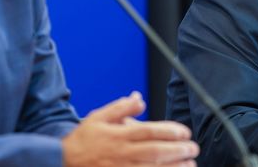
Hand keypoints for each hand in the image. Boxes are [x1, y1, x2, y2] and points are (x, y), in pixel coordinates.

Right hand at [62, 92, 198, 166]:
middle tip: (193, 148)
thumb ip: (121, 107)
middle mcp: (122, 153)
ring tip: (190, 164)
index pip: (149, 131)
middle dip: (177, 150)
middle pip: (155, 152)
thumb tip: (139, 98)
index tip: (184, 132)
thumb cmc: (84, 139)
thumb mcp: (99, 116)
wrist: (64, 160)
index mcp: (119, 135)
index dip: (169, 131)